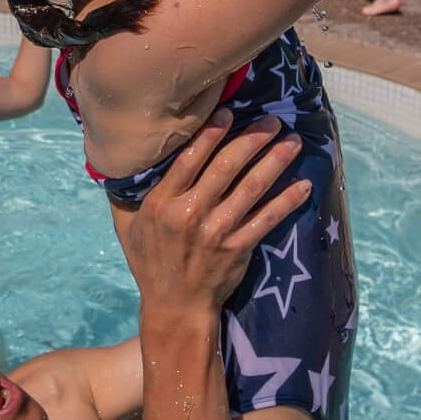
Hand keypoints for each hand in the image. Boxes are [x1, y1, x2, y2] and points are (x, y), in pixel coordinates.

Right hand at [121, 111, 307, 313]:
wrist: (175, 307)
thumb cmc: (151, 262)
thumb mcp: (128, 227)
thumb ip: (125, 195)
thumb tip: (116, 161)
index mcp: (162, 203)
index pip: (189, 159)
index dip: (210, 133)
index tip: (229, 112)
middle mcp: (190, 214)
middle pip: (226, 167)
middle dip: (252, 139)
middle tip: (273, 121)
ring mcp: (217, 231)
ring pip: (251, 188)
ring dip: (275, 161)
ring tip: (292, 142)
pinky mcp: (238, 248)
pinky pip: (268, 219)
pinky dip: (287, 200)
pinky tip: (304, 185)